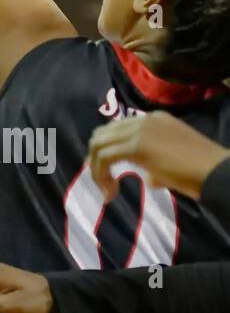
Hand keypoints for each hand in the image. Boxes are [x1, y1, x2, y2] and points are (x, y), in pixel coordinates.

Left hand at [87, 109, 226, 202]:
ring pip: (100, 143)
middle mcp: (144, 120)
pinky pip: (105, 157)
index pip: (119, 128)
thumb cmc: (201, 171)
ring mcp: (140, 130)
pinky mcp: (137, 146)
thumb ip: (157, 167)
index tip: (103, 170)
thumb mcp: (174, 165)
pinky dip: (101, 175)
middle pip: (104, 132)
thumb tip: (149, 179)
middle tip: (99, 179)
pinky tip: (111, 192)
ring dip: (96, 168)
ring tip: (106, 190)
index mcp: (155, 120)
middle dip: (95, 156)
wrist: (216, 172)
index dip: (106, 148)